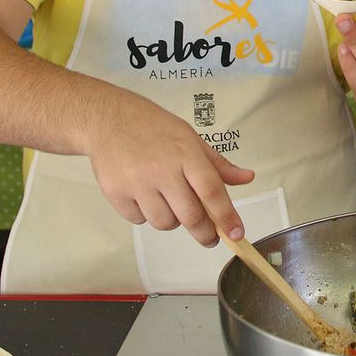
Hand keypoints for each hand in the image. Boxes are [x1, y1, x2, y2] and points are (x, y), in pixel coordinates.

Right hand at [83, 91, 256, 246]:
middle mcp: (162, 169)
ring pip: (165, 223)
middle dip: (204, 232)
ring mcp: (137, 183)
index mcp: (185, 153)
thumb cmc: (153, 127)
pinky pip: (139, 220)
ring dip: (172, 220)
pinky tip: (144, 195)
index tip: (236, 234)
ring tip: (168, 201)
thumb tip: (247, 178)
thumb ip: (218, 164)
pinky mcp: (116, 193)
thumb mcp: (189, 137)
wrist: (108, 119)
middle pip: (190, 216)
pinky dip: (146, 215)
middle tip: (209, 237)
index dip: (226, 217)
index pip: (212, 191)